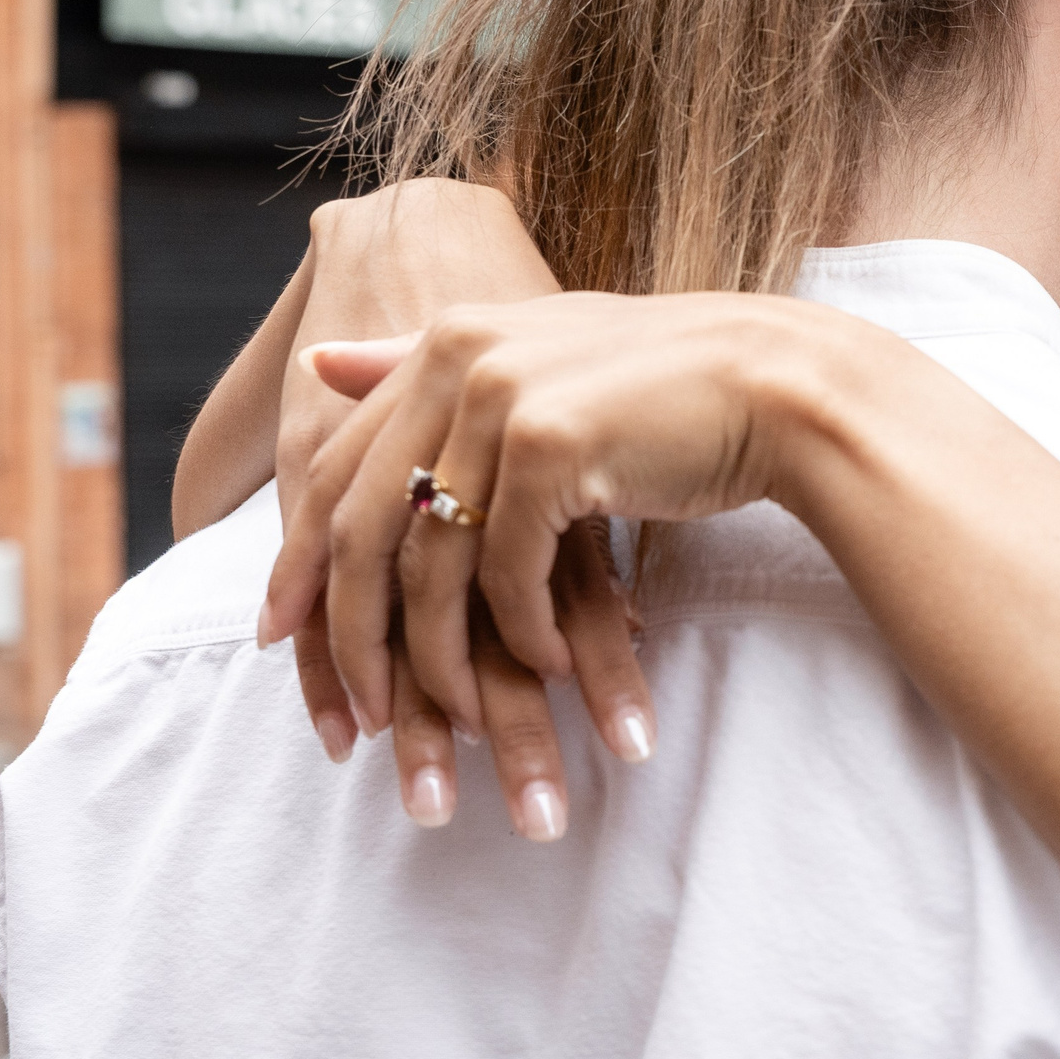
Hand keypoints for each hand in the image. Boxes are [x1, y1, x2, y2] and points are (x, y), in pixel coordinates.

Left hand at [261, 292, 863, 835]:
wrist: (781, 385)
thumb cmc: (666, 385)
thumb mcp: (536, 360)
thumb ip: (422, 365)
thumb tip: (318, 367)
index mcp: (444, 338)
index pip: (333, 468)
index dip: (299, 565)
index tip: (278, 642)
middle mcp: (459, 356)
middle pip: (366, 525)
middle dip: (354, 638)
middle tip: (364, 717)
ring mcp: (503, 397)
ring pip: (433, 563)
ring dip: (447, 659)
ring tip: (465, 720)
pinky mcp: (554, 445)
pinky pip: (511, 574)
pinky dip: (525, 636)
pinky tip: (555, 668)